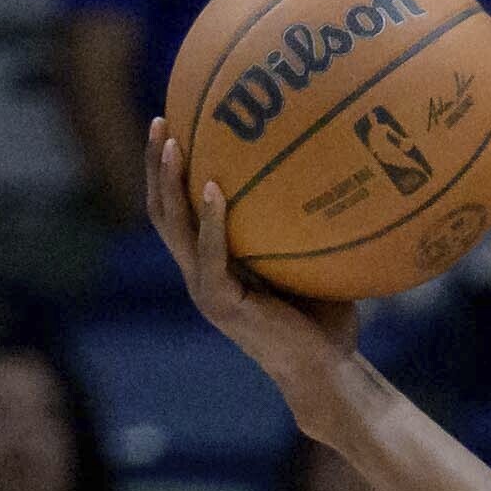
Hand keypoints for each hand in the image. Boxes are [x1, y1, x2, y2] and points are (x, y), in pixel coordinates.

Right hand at [144, 110, 366, 400]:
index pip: (178, 210)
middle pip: (161, 210)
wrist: (327, 372)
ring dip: (168, 183)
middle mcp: (199, 273)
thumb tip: (336, 165)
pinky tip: (214, 187)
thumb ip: (306, 223)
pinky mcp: (220, 303)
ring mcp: (205, 289)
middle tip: (160, 118)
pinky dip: (209, 221)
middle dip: (155, 164)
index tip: (173, 124)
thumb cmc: (327, 319)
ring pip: (172, 227)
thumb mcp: (313, 260)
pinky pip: (210, 254)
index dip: (167, 171)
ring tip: (171, 143)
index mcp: (213, 264)